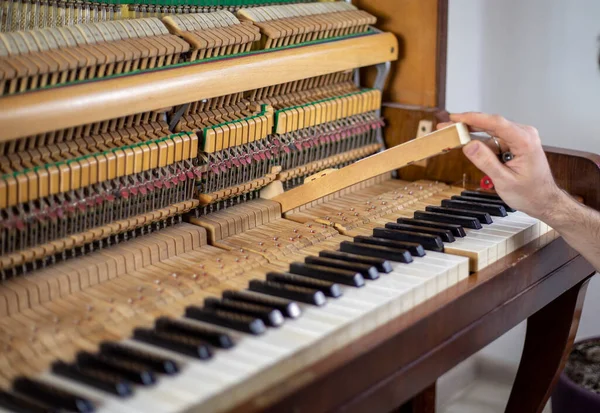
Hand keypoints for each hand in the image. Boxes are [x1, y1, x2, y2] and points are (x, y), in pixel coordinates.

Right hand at [437, 112, 561, 219]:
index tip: (455, 118)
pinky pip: (493, 140)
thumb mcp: (504, 181)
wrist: (543, 200)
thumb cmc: (530, 193)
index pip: (496, 123)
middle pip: (490, 124)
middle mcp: (523, 134)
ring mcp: (518, 138)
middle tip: (446, 128)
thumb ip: (486, 162)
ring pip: (489, 132)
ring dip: (471, 136)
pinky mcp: (513, 143)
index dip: (473, 118)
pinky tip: (467, 147)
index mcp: (524, 141)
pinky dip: (479, 144)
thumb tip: (469, 145)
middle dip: (466, 126)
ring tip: (452, 139)